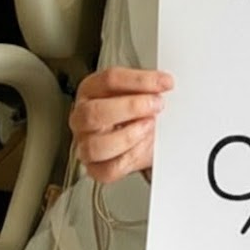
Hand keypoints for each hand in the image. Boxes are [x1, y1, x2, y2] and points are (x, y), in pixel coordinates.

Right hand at [69, 67, 173, 183]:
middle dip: (131, 107)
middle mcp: (83, 117)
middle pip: (94, 113)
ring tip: (150, 126)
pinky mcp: (96, 168)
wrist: (142, 138)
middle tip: (157, 104)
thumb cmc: (136, 112)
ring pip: (95, 146)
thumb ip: (149, 86)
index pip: (110, 80)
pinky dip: (130, 158)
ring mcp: (86, 144)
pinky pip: (108, 169)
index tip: (165, 82)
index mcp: (91, 90)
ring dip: (128, 136)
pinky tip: (143, 146)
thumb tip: (166, 84)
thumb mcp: (141, 92)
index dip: (140, 80)